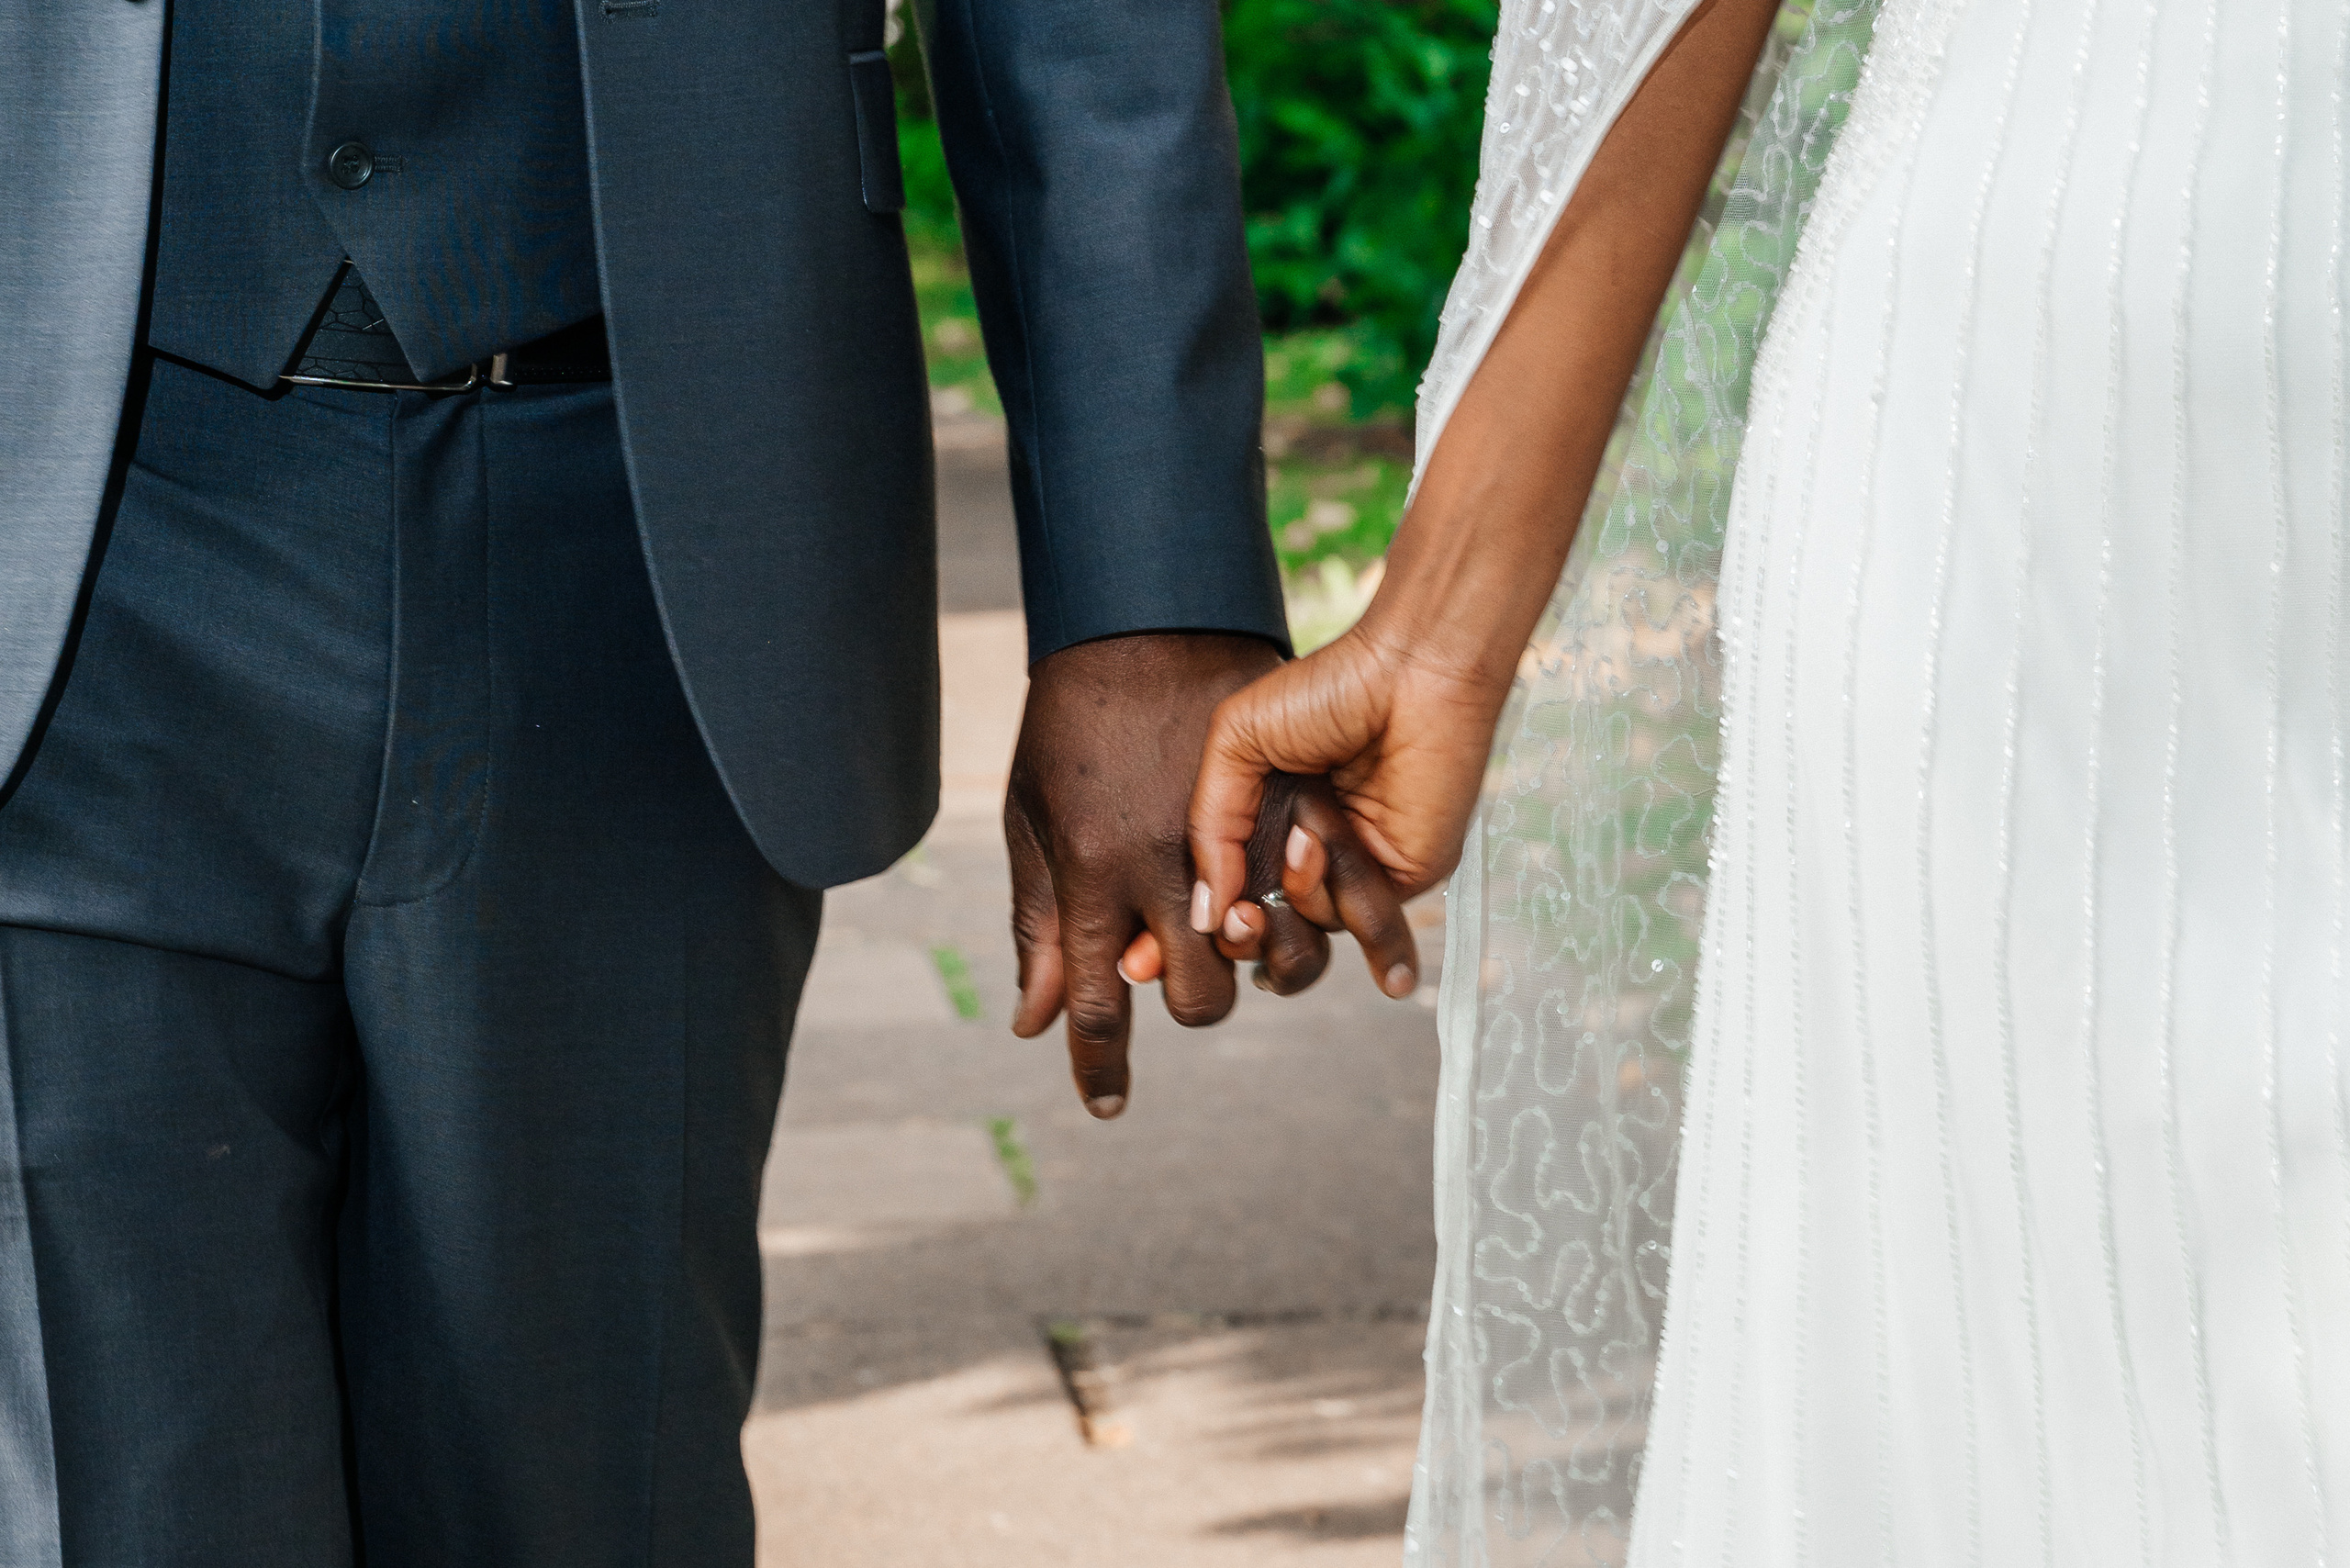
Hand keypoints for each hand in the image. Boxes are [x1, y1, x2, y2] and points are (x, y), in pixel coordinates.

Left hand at [1005, 632, 1338, 1117]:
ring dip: (1268, 970)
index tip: (1104, 1107)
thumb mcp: (1033, 816)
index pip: (1093, 1003)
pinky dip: (1373, 939)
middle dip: (1189, 1004)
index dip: (1098, 1063)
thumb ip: (1039, 921)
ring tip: (1259, 947)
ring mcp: (1240, 835)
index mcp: (1094, 876)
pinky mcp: (1295, 799)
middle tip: (1188, 986)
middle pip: (1192, 993)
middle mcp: (1168, 871)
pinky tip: (1396, 979)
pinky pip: (1343, 892)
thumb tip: (1030, 1020)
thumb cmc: (1072, 713)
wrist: (1140, 610)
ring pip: (1269, 956)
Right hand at [1187, 618, 1507, 989]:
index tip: (1140, 956)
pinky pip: (1343, 920)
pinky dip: (1322, 889)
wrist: (1410, 675)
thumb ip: (1207, 827)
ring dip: (1287, 895)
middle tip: (1238, 914)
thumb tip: (1203, 914)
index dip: (1182, 931)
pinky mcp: (1397, 879)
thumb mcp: (1234, 741)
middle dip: (1237, 935)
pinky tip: (1320, 839)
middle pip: (1256, 935)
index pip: (1218, 895)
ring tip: (1298, 836)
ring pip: (1299, 934)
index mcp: (1263, 820)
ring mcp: (1349, 869)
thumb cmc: (1325, 691)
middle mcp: (1303, 852)